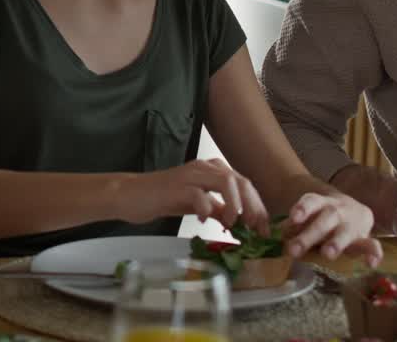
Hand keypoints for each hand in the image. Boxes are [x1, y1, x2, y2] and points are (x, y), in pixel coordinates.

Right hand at [118, 158, 268, 232]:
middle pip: (240, 181)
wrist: (132, 194)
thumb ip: (218, 209)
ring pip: (225, 181)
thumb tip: (240, 222)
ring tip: (232, 224)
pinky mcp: (176, 185)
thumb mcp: (197, 204)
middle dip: (252, 207)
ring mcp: (191, 175)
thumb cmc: (163, 198)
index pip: (244, 184)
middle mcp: (204, 167)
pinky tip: (202, 220)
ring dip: (234, 205)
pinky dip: (205, 208)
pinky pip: (198, 194)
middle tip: (255, 229)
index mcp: (212, 170)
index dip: (258, 207)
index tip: (264, 229)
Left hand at [283, 192, 381, 266]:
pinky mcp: (365, 237)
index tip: (293, 218)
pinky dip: (373, 253)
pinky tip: (371, 263)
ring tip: (327, 254)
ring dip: (336, 243)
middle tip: (294, 249)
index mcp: (321, 203)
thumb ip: (293, 227)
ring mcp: (353, 223)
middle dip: (309, 235)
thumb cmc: (321, 219)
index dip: (303, 208)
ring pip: (346, 231)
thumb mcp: (307, 219)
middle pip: (325, 219)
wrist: (351, 211)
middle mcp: (338, 211)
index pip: (312, 201)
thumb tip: (276, 237)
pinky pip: (372, 244)